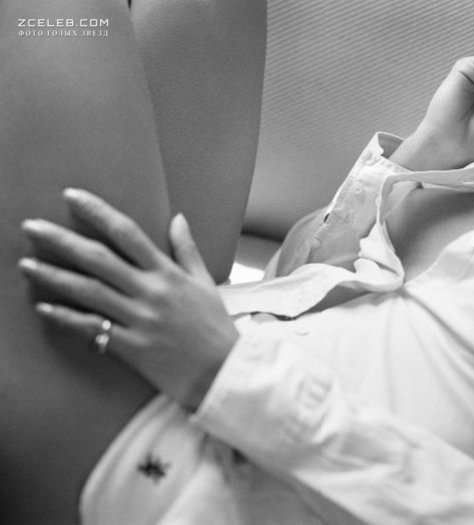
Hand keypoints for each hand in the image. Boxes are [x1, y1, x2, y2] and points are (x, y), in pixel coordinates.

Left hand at [18, 188, 238, 411]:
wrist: (223, 371)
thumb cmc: (214, 326)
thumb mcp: (206, 282)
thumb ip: (187, 249)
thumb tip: (177, 217)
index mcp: (169, 273)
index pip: (128, 234)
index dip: (98, 212)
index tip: (72, 196)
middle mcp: (151, 292)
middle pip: (99, 259)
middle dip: (62, 240)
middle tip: (31, 227)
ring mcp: (140, 319)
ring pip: (89, 292)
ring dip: (54, 277)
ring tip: (26, 265)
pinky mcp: (132, 347)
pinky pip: (93, 329)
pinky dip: (66, 318)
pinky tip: (43, 309)